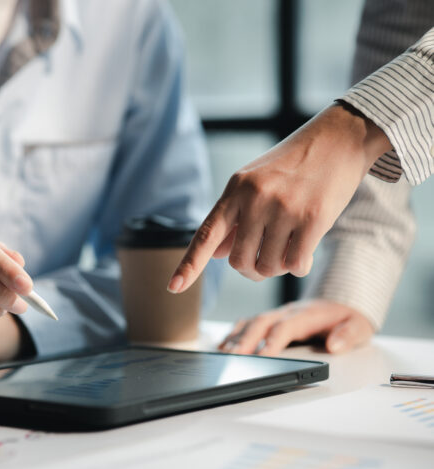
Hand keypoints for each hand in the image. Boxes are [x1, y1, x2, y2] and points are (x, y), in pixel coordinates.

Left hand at [168, 103, 391, 291]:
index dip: (189, 265)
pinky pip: (295, 264)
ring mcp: (283, 208)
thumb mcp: (255, 182)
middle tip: (265, 256)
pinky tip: (304, 249)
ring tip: (287, 247)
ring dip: (277, 267)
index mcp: (235, 190)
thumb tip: (215, 255)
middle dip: (251, 268)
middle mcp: (255, 198)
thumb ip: (234, 217)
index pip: (205, 235)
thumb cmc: (292, 165)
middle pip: (240, 262)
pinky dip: (299, 265)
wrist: (338, 139)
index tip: (173, 288)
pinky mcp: (313, 218)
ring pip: (268, 267)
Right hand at [219, 300, 373, 355]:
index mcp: (306, 315)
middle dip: (245, 339)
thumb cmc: (347, 318)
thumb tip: (334, 345)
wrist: (341, 301)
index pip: (286, 327)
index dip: (273, 340)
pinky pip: (248, 323)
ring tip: (223, 353)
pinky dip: (234, 333)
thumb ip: (349, 335)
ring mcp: (276, 314)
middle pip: (261, 323)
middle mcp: (287, 312)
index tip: (262, 355)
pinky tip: (223, 345)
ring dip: (236, 337)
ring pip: (251, 322)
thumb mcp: (359, 326)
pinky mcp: (270, 318)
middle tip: (234, 357)